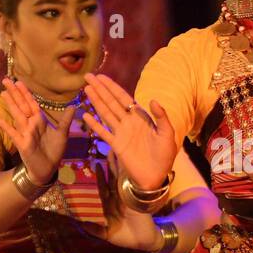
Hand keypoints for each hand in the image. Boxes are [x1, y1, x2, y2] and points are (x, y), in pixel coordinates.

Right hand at [0, 77, 72, 184]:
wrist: (48, 168)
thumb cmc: (53, 151)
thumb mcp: (62, 134)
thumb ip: (65, 120)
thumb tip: (74, 105)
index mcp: (39, 121)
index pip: (31, 103)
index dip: (25, 93)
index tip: (19, 81)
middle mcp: (30, 125)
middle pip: (21, 105)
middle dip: (15, 93)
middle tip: (6, 80)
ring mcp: (25, 134)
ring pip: (17, 115)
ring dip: (11, 104)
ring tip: (3, 93)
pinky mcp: (23, 145)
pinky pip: (14, 134)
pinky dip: (7, 127)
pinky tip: (0, 120)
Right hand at [82, 73, 177, 190]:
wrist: (156, 175)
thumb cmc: (164, 155)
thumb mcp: (167, 133)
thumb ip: (161, 116)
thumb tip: (152, 100)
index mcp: (140, 117)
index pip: (123, 98)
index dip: (112, 87)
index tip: (102, 77)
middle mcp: (128, 122)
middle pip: (111, 102)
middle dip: (100, 89)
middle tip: (88, 77)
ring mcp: (120, 133)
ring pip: (105, 113)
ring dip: (95, 102)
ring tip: (86, 90)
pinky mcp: (116, 145)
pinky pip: (103, 132)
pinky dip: (94, 124)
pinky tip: (85, 115)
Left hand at [82, 158, 168, 251]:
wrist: (145, 241)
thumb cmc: (127, 238)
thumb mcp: (107, 234)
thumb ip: (95, 229)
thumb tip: (81, 224)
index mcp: (110, 205)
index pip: (103, 187)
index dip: (100, 177)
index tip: (96, 165)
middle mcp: (119, 198)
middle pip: (113, 178)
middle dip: (111, 165)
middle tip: (109, 150)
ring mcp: (129, 197)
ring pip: (123, 178)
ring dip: (121, 165)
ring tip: (119, 152)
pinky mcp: (139, 199)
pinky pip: (134, 185)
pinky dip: (132, 174)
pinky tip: (131, 164)